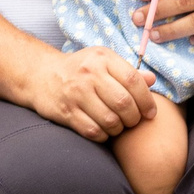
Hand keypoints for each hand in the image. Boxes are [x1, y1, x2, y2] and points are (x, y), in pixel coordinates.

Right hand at [24, 47, 156, 141]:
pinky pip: (93, 131)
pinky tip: (104, 131)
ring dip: (119, 129)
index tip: (150, 113)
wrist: (42, 75)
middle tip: (133, 121)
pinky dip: (104, 136)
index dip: (147, 100)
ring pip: (110, 120)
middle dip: (134, 118)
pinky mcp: (66, 112)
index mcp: (102, 58)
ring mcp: (76, 93)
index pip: (133, 80)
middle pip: (124, 103)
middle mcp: (89, 74)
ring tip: (118, 126)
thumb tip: (152, 80)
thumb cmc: (80, 69)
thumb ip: (128, 72)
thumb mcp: (103, 62)